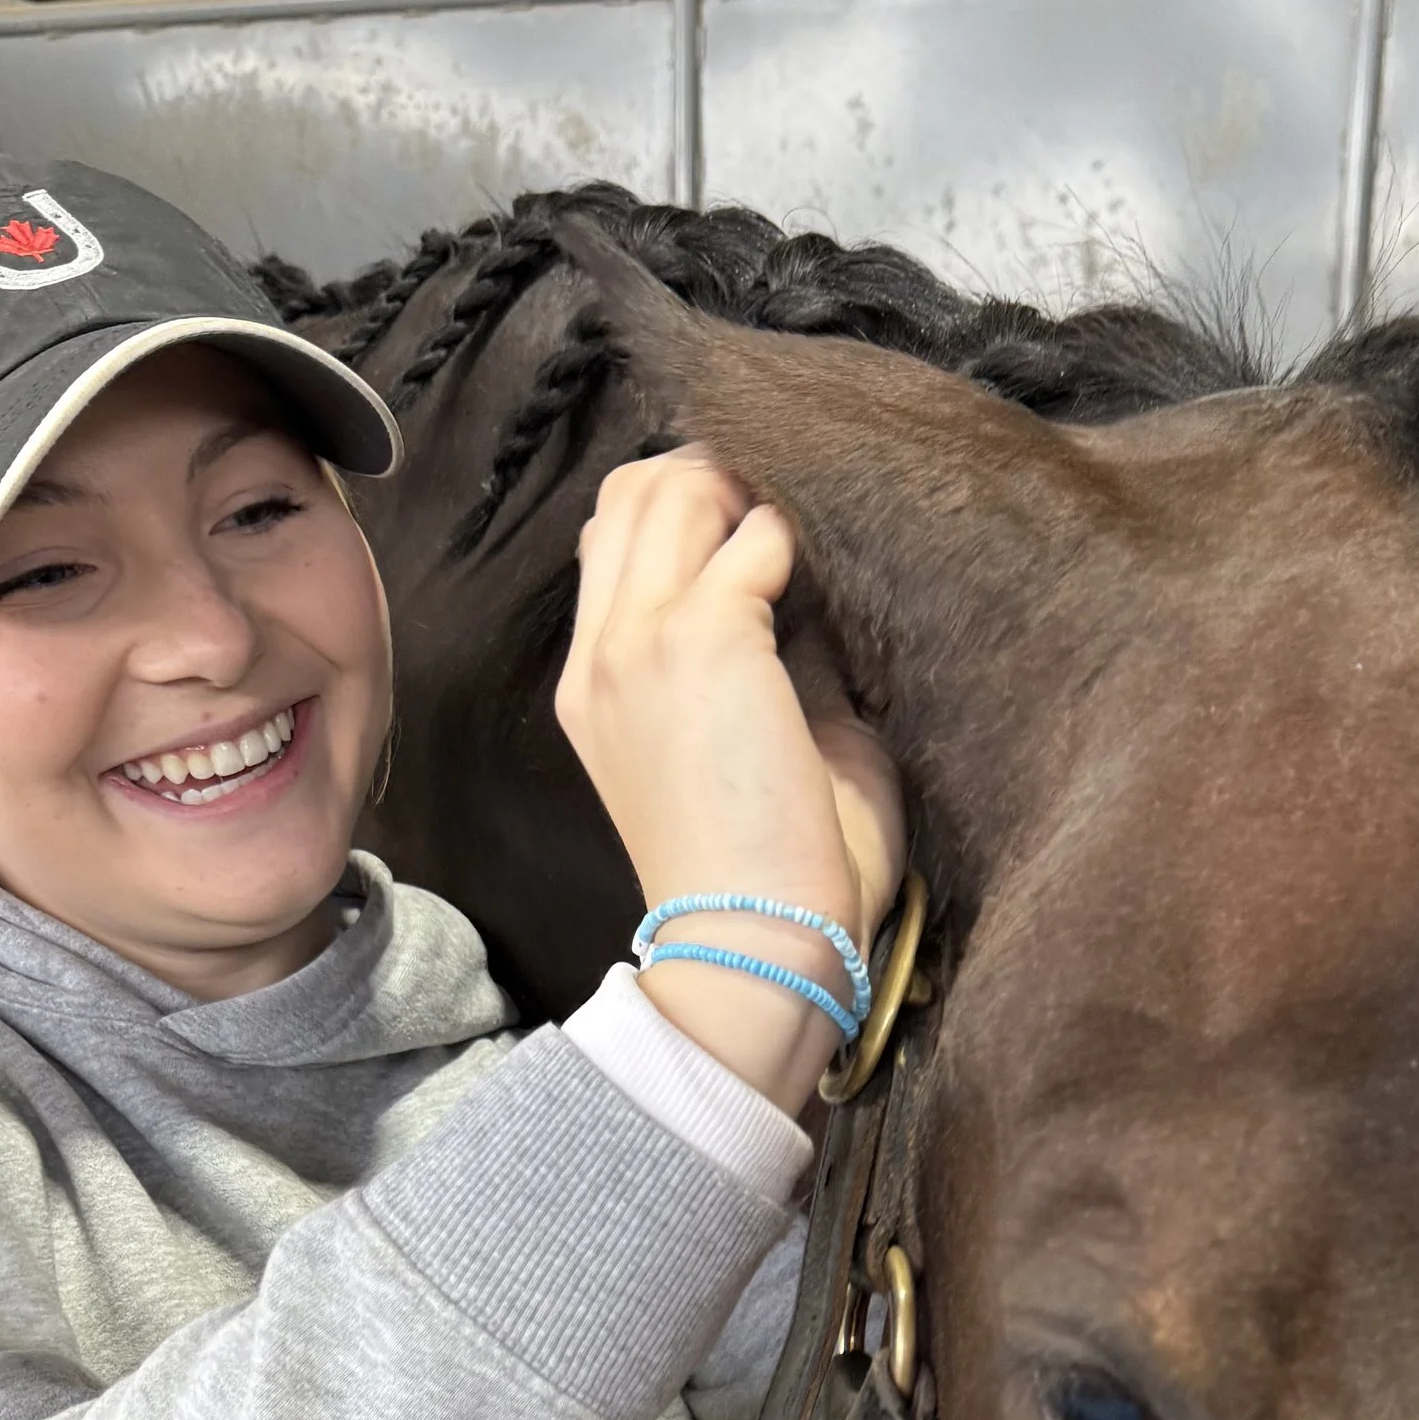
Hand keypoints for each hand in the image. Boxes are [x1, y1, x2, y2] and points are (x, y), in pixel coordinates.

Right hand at [557, 449, 906, 1110]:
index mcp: (593, 687)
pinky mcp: (702, 640)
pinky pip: (752, 537)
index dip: (682, 512)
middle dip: (715, 478)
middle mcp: (601, 656)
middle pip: (631, 494)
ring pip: (674, 491)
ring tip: (804, 539)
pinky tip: (825, 585)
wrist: (757, 940)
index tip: (754, 530)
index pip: (608, 541)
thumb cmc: (767, 873)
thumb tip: (806, 602)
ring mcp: (641, 643)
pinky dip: (794, 542)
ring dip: (750, 495)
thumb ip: (753, 667)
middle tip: (786, 516)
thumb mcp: (731, 750)